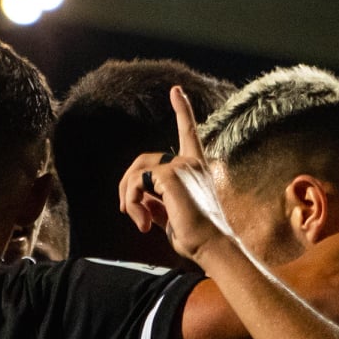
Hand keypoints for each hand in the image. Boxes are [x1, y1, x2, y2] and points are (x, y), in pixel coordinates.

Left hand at [117, 87, 237, 262]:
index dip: (183, 110)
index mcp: (197, 168)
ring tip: (139, 220)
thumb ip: (156, 200)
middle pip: (144, 160)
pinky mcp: (171, 175)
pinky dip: (132, 202)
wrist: (212, 246)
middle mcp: (192, 162)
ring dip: (128, 196)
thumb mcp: (171, 214)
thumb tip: (138, 197)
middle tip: (127, 211)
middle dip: (128, 186)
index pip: (189, 133)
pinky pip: (137, 182)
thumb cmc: (196, 237)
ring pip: (137, 170)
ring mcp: (182, 166)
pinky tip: (144, 222)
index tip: (176, 91)